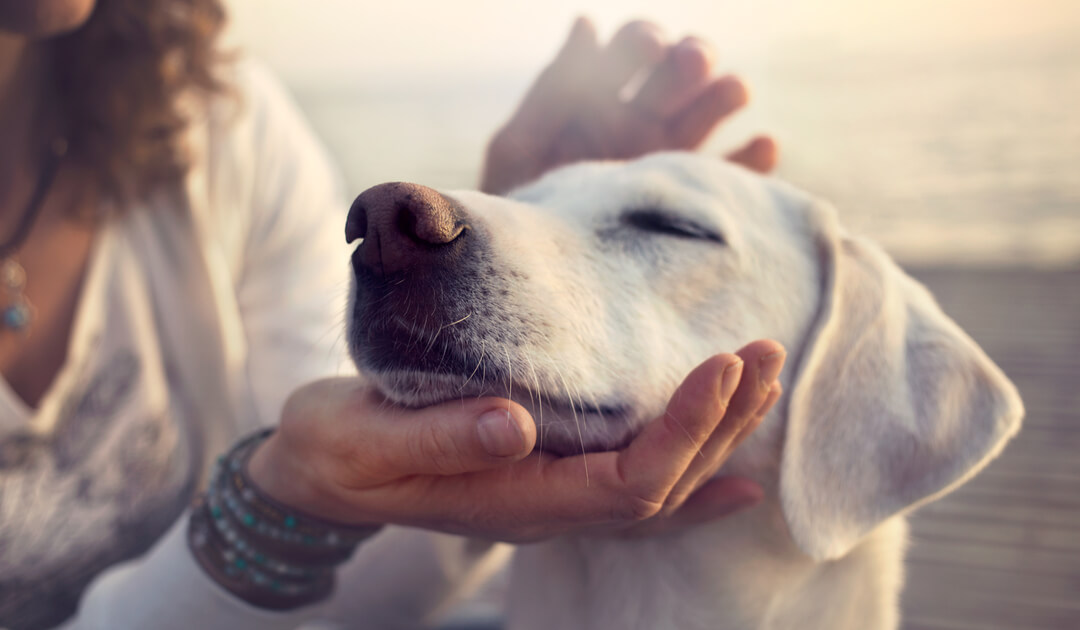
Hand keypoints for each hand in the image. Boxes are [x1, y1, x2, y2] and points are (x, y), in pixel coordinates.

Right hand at [247, 341, 784, 542]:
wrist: (316, 473)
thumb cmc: (335, 450)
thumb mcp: (365, 439)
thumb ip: (438, 437)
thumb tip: (516, 423)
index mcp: (513, 500)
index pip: (628, 481)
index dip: (684, 430)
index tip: (722, 365)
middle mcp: (546, 508)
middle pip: (662, 485)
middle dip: (721, 422)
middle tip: (764, 352)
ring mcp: (550, 497)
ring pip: (658, 484)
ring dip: (717, 435)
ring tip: (762, 379)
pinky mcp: (544, 474)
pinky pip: (634, 487)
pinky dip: (693, 477)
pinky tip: (736, 473)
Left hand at [481, 18, 777, 194]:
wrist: (535, 283)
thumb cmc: (517, 213)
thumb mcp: (520, 150)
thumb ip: (552, 91)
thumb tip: (587, 23)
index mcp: (599, 100)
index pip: (633, 50)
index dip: (643, 41)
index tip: (648, 47)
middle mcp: (641, 122)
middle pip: (680, 73)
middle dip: (690, 58)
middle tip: (691, 63)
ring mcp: (670, 161)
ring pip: (711, 112)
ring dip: (725, 93)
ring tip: (733, 91)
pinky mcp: (693, 203)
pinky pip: (734, 177)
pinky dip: (754, 160)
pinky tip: (762, 146)